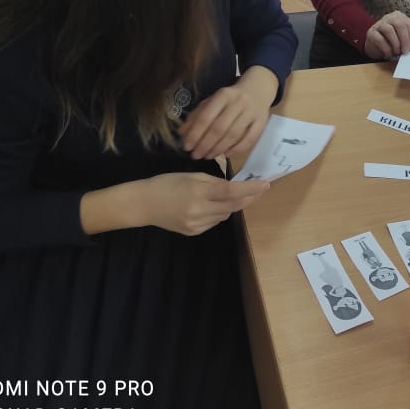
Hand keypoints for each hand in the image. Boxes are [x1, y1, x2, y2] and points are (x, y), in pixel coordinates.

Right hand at [140, 172, 269, 235]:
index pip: (231, 191)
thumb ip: (214, 181)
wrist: (144, 204)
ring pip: (224, 215)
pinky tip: (207, 207)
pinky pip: (214, 222)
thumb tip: (234, 186)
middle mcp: (199, 210)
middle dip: (247, 197)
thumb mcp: (191, 176)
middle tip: (258, 189)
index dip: (250, 189)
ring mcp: (196, 224)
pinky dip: (217, 214)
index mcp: (199, 191)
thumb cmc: (167, 183)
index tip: (265, 185)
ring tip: (222, 196)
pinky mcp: (193, 233)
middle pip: (232, 206)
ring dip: (230, 205)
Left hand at [179, 66, 277, 159]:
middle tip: (196, 155)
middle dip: (205, 144)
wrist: (258, 88)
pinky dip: (237, 149)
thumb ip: (197, 115)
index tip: (187, 147)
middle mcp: (238, 102)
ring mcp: (252, 112)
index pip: (206, 117)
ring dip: (219, 149)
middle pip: (220, 128)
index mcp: (223, 95)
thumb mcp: (213, 101)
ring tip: (208, 156)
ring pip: (234, 135)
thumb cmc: (231, 97)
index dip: (195, 134)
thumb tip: (182, 133)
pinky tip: (227, 154)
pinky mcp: (262, 122)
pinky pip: (250, 139)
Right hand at [365, 10, 409, 59]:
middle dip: (405, 40)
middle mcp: (389, 17)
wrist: (375, 46)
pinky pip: (380, 39)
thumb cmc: (391, 42)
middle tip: (406, 51)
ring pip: (389, 30)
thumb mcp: (401, 39)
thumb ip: (408, 41)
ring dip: (395, 44)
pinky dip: (386, 48)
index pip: (409, 24)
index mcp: (399, 17)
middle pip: (400, 25)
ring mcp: (379, 24)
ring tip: (397, 52)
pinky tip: (389, 53)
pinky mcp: (371, 32)